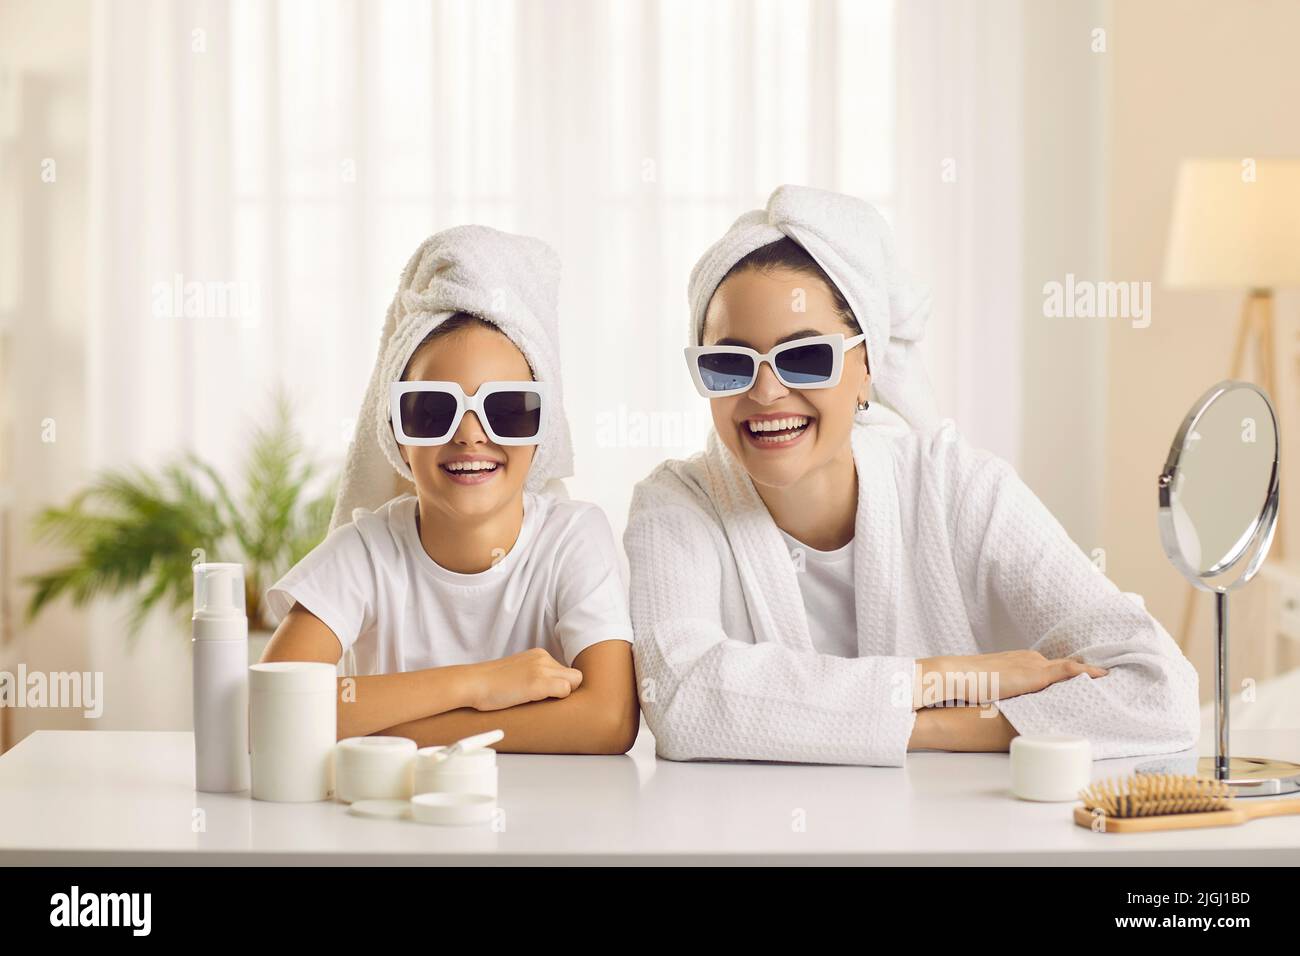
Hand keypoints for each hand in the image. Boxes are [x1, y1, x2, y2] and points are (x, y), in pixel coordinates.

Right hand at [466, 647, 583, 710]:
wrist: (472, 683)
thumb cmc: (490, 684)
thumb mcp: (518, 672)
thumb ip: (535, 675)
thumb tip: (551, 691)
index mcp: (538, 654)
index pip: (565, 671)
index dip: (561, 686)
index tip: (551, 697)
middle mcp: (543, 658)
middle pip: (574, 676)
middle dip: (567, 690)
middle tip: (551, 703)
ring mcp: (541, 669)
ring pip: (573, 683)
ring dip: (561, 696)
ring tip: (543, 705)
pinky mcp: (538, 682)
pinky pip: (565, 691)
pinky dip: (558, 700)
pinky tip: (540, 705)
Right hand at [913, 651, 1107, 709]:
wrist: (958, 675)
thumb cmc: (967, 684)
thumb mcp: (991, 690)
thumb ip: (1006, 696)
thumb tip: (1010, 713)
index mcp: (1020, 661)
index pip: (1052, 668)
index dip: (1071, 675)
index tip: (1086, 681)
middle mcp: (1031, 659)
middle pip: (1065, 666)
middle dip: (1085, 674)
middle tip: (1107, 681)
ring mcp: (1035, 664)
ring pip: (1071, 668)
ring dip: (1091, 673)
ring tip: (1111, 681)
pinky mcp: (1037, 674)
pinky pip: (1070, 671)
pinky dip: (1088, 672)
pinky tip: (1104, 677)